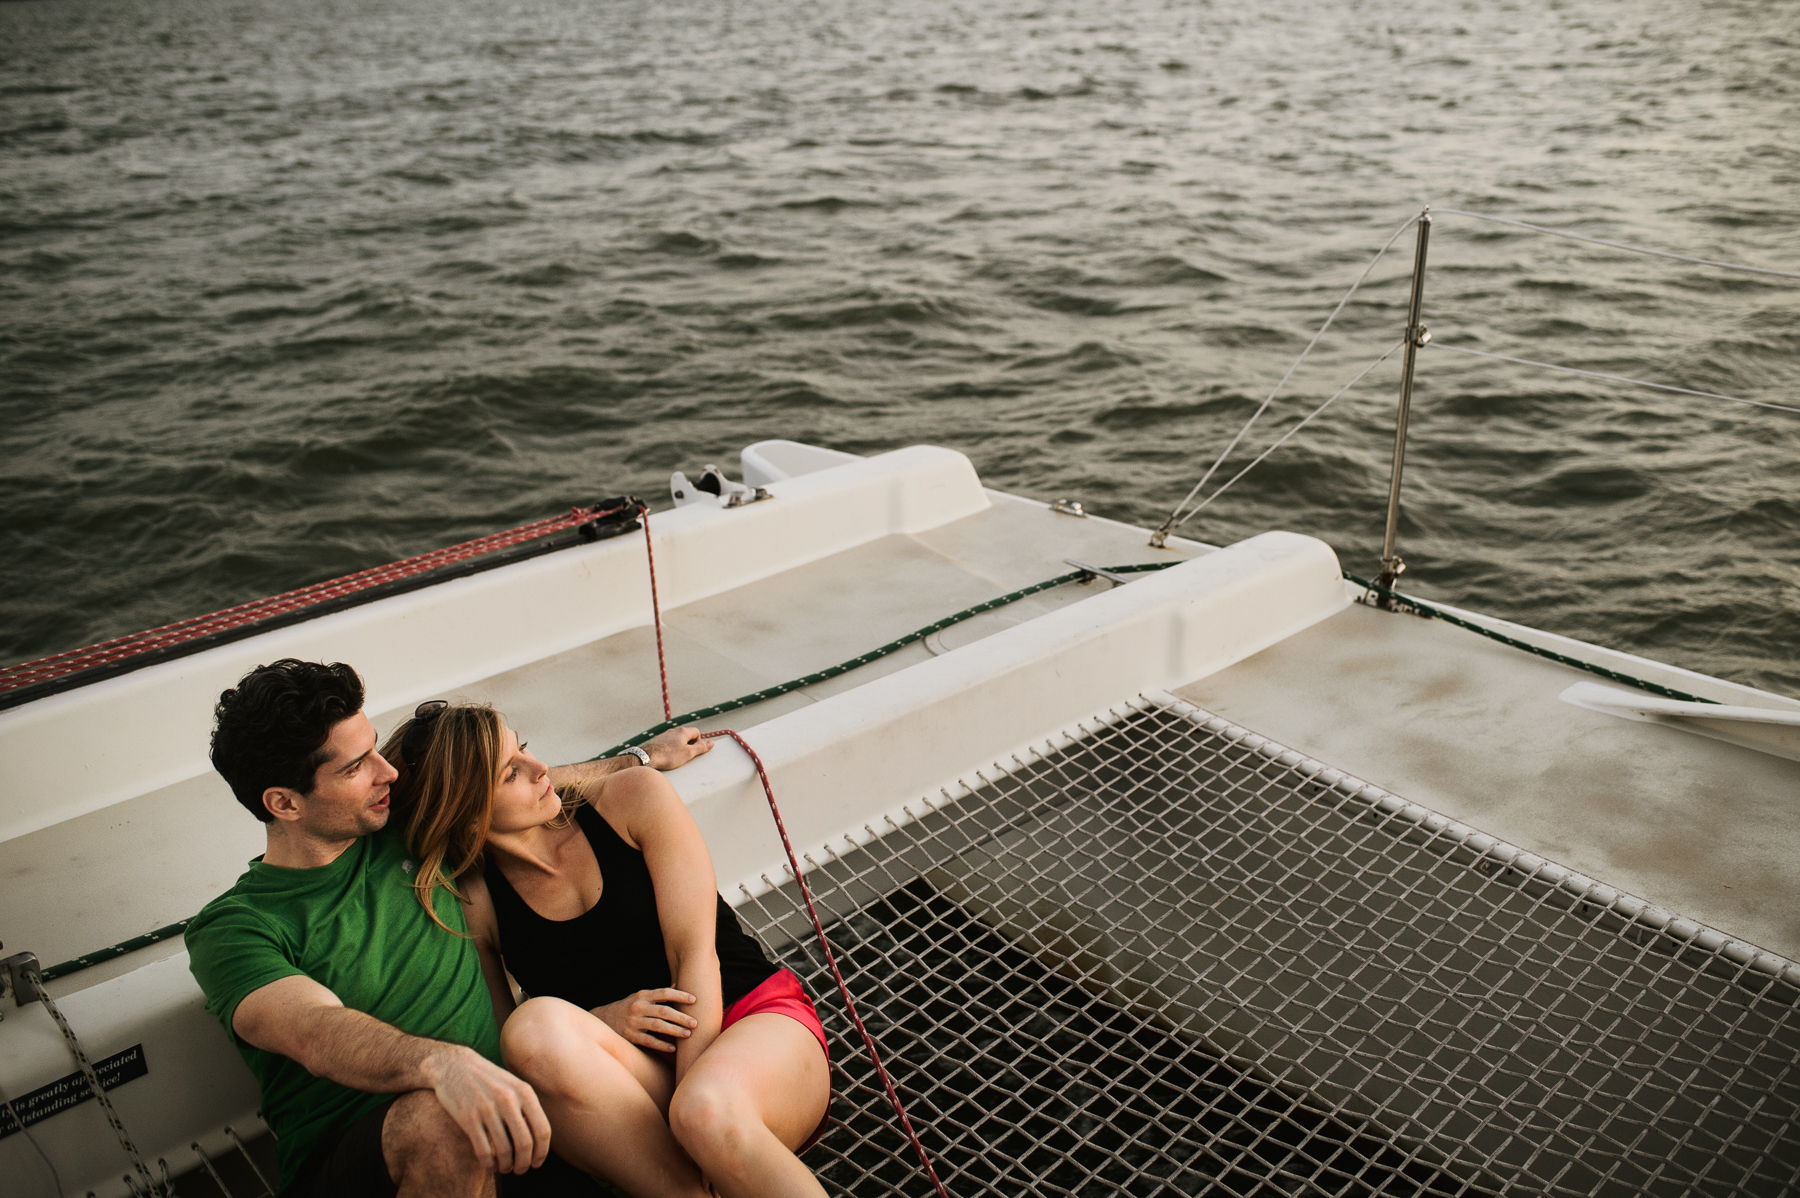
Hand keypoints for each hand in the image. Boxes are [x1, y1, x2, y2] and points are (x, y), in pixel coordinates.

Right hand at [419, 1044, 551, 1174]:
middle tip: (521, 1170)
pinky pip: (484, 1150)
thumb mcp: (513, 1086)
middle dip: (525, 1163)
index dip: (542, 1152)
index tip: (537, 1163)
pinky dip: (489, 1164)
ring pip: (504, 1150)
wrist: (454, 1065)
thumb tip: (540, 1138)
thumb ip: (527, 1107)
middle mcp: (508, 1099)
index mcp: (524, 1092)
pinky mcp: (468, 1117)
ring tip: (505, 1169)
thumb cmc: (488, 1079)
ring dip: (507, 1166)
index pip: (542, 1129)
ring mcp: (487, 1108)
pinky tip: (490, 1165)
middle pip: (525, 1143)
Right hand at [591, 987, 697, 1051]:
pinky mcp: (630, 1036)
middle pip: (664, 1011)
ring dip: (674, 1030)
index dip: (680, 995)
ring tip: (688, 1034)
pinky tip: (673, 1048)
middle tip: (695, 1022)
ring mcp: (634, 1022)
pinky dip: (661, 1045)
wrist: (601, 1020)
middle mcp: (639, 1007)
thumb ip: (658, 994)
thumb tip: (678, 985)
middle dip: (681, 1017)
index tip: (694, 999)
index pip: (664, 993)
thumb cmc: (627, 1007)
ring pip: (658, 1026)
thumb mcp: (640, 997)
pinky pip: (648, 1041)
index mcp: (643, 995)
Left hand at [644, 726, 712, 770]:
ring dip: (679, 747)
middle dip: (689, 745)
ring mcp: (664, 735)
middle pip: (686, 735)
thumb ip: (700, 748)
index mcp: (683, 732)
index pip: (696, 732)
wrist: (647, 757)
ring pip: (676, 740)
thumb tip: (711, 743)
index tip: (694, 751)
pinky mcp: (657, 741)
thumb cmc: (668, 756)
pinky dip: (670, 749)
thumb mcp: (688, 753)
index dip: (698, 741)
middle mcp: (673, 731)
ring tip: (675, 758)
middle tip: (686, 756)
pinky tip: (666, 757)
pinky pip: (668, 743)